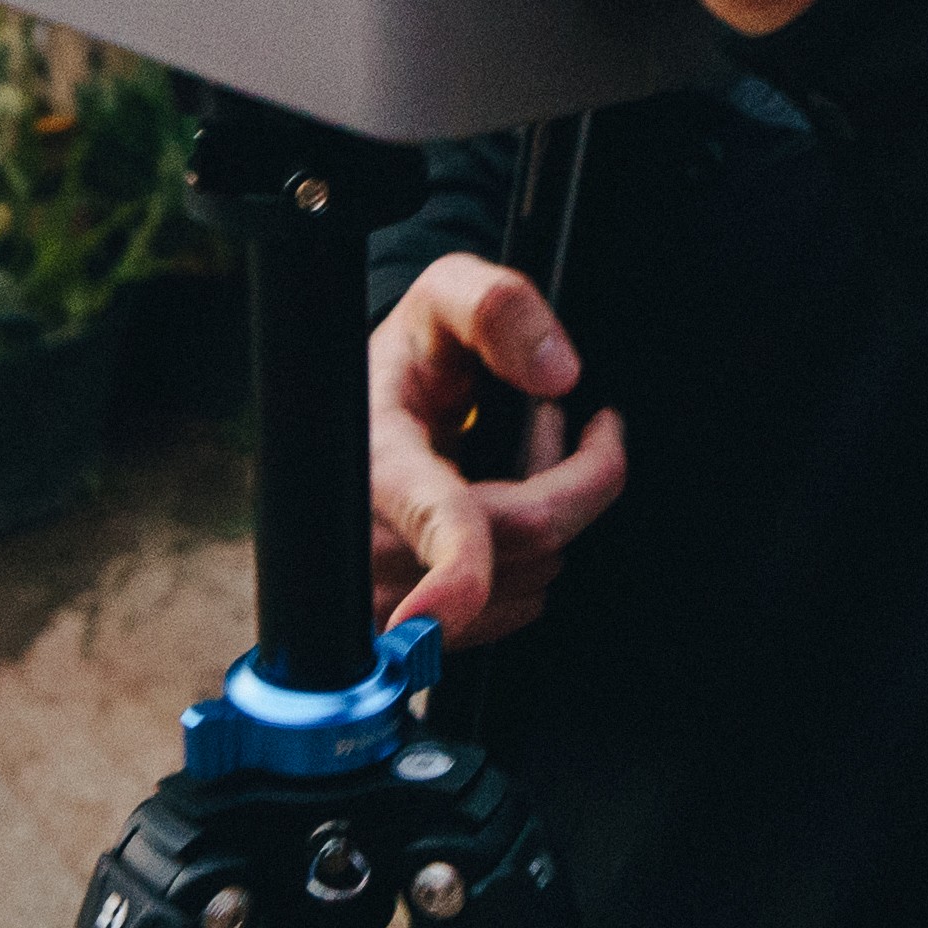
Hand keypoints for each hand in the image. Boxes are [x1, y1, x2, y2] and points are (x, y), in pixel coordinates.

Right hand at [369, 251, 628, 649]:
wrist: (356, 414)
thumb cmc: (407, 357)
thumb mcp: (442, 297)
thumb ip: (497, 309)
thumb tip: (559, 377)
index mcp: (379, 462)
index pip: (436, 522)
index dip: (454, 574)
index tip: (458, 600)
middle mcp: (372, 544)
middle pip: (529, 542)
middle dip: (571, 476)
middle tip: (546, 417)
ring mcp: (389, 597)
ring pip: (531, 576)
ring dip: (550, 516)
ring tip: (510, 458)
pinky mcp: (415, 630)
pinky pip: (514, 608)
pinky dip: (528, 558)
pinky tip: (500, 508)